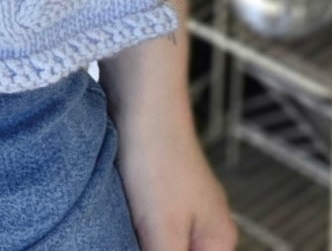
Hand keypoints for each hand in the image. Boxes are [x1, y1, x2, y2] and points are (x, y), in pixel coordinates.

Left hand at [111, 98, 236, 250]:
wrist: (140, 96)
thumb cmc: (157, 157)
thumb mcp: (163, 231)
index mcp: (218, 242)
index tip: (140, 246)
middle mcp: (205, 225)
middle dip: (145, 248)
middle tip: (126, 238)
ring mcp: (181, 204)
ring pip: (158, 242)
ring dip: (135, 241)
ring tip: (119, 229)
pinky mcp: (155, 186)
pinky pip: (145, 222)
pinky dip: (130, 227)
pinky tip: (114, 220)